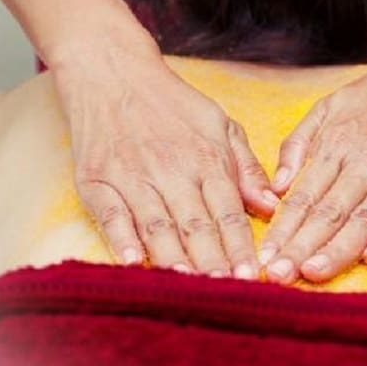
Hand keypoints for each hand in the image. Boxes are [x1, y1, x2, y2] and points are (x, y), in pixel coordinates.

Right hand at [54, 38, 277, 278]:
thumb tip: (270, 205)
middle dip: (214, 262)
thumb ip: (246, 167)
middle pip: (196, 224)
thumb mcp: (220, 124)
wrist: (112, 73)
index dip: (241, 246)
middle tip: (227, 292)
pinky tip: (133, 262)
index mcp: (205, 158)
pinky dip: (121, 239)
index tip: (253, 277)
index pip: (228, 211)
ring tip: (189, 285)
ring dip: (174, 257)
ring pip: (157, 225)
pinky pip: (111, 214)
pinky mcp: (96, 179)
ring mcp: (132, 175)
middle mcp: (171, 170)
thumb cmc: (171, 102)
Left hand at [259, 43, 366, 283]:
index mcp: (339, 144)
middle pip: (329, 211)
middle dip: (300, 246)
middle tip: (277, 275)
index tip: (263, 258)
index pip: (303, 196)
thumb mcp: (332, 105)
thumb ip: (300, 143)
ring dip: (339, 248)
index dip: (282, 230)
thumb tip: (276, 187)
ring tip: (313, 273)